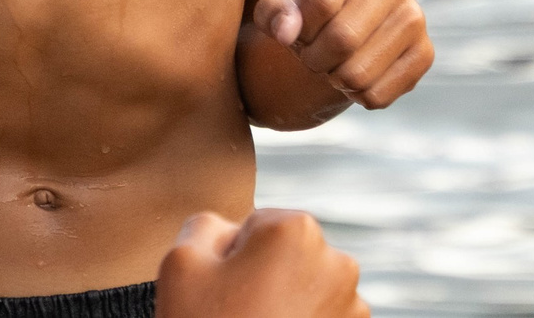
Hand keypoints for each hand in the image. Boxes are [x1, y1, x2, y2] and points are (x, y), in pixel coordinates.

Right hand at [156, 210, 366, 317]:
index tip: (223, 291)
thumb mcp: (181, 262)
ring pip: (305, 287)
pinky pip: (321, 316)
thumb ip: (206, 225)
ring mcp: (352, 304)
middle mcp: (336, 261)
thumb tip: (232, 231)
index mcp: (297, 229)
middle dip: (263, 276)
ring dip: (285, 302)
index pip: (256, 226)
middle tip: (238, 312)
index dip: (232, 258)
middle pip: (286, 255)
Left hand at [251, 0, 432, 108]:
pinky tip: (357, 76)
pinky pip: (378, 95)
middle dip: (315, 58)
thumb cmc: (307, 13)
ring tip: (334, 63)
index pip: (321, 0)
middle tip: (312, 55)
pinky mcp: (425, 53)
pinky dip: (357, 97)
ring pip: (359, 72)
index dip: (299, 29)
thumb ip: (273, 13)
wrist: (342, 33)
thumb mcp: (279, 7)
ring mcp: (416, 15)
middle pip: (343, 38)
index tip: (297, 31)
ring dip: (335, 79)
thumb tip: (286, 32)